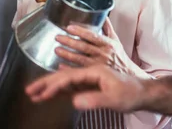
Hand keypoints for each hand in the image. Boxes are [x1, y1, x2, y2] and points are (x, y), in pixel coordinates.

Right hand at [25, 64, 146, 111]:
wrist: (143, 93)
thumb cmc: (131, 94)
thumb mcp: (114, 99)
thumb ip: (94, 99)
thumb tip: (73, 102)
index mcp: (94, 70)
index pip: (69, 77)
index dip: (54, 85)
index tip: (42, 94)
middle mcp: (89, 71)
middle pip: (63, 76)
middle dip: (45, 84)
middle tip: (28, 91)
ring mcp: (89, 78)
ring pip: (65, 82)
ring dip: (49, 88)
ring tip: (34, 94)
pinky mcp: (90, 85)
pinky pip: (71, 87)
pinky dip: (59, 91)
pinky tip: (50, 94)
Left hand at [55, 19, 138, 75]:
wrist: (130, 77)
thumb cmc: (120, 58)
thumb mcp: (116, 41)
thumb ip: (108, 28)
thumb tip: (103, 15)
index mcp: (108, 45)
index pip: (93, 36)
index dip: (81, 31)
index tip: (69, 27)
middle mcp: (103, 55)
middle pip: (84, 47)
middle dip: (70, 42)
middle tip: (58, 37)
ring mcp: (98, 66)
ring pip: (80, 59)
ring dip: (67, 54)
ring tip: (57, 49)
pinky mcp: (95, 76)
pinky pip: (80, 72)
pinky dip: (70, 69)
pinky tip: (60, 66)